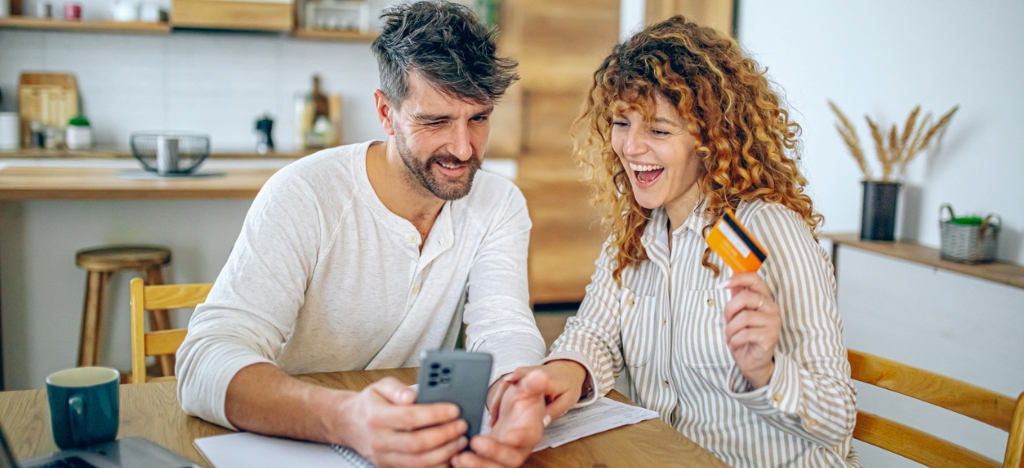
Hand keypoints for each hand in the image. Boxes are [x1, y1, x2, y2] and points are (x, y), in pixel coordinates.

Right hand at [333, 377, 467, 467]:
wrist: (350, 424)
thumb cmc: (372, 404)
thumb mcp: (380, 387)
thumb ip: (397, 388)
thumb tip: (412, 395)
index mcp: (376, 417)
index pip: (410, 418)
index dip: (435, 414)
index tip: (454, 410)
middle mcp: (379, 441)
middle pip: (417, 444)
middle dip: (445, 435)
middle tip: (462, 425)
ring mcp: (384, 458)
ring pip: (419, 462)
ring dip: (445, 453)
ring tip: (461, 440)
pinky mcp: (390, 467)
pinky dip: (437, 465)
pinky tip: (451, 454)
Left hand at [452, 370, 547, 467]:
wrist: (521, 408)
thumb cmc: (524, 400)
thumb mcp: (528, 388)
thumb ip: (532, 384)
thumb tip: (540, 375)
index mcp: (529, 433)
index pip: (519, 443)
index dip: (500, 447)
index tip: (480, 441)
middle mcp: (518, 448)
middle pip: (506, 463)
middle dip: (486, 461)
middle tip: (466, 453)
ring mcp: (505, 455)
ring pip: (493, 467)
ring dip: (476, 466)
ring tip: (457, 459)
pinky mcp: (493, 458)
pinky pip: (483, 465)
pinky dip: (470, 466)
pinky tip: (454, 459)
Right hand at [492, 360, 586, 425]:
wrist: (567, 369)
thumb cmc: (568, 385)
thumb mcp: (568, 400)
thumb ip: (555, 410)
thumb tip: (541, 422)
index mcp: (544, 378)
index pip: (528, 382)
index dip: (514, 394)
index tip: (505, 408)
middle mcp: (530, 372)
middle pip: (510, 382)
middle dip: (500, 401)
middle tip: (494, 420)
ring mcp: (522, 373)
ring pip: (504, 385)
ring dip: (497, 402)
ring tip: (493, 421)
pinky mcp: (517, 376)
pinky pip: (504, 387)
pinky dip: (499, 400)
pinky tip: (496, 415)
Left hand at [722, 273, 780, 388]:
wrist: (754, 362)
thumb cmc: (745, 337)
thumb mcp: (738, 315)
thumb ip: (737, 298)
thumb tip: (729, 281)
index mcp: (765, 299)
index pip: (755, 279)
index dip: (737, 278)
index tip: (721, 285)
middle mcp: (772, 308)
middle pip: (745, 297)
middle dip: (729, 310)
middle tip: (726, 321)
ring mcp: (774, 323)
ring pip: (744, 317)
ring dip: (730, 328)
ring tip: (730, 336)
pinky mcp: (770, 337)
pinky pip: (745, 333)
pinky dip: (734, 339)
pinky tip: (734, 343)